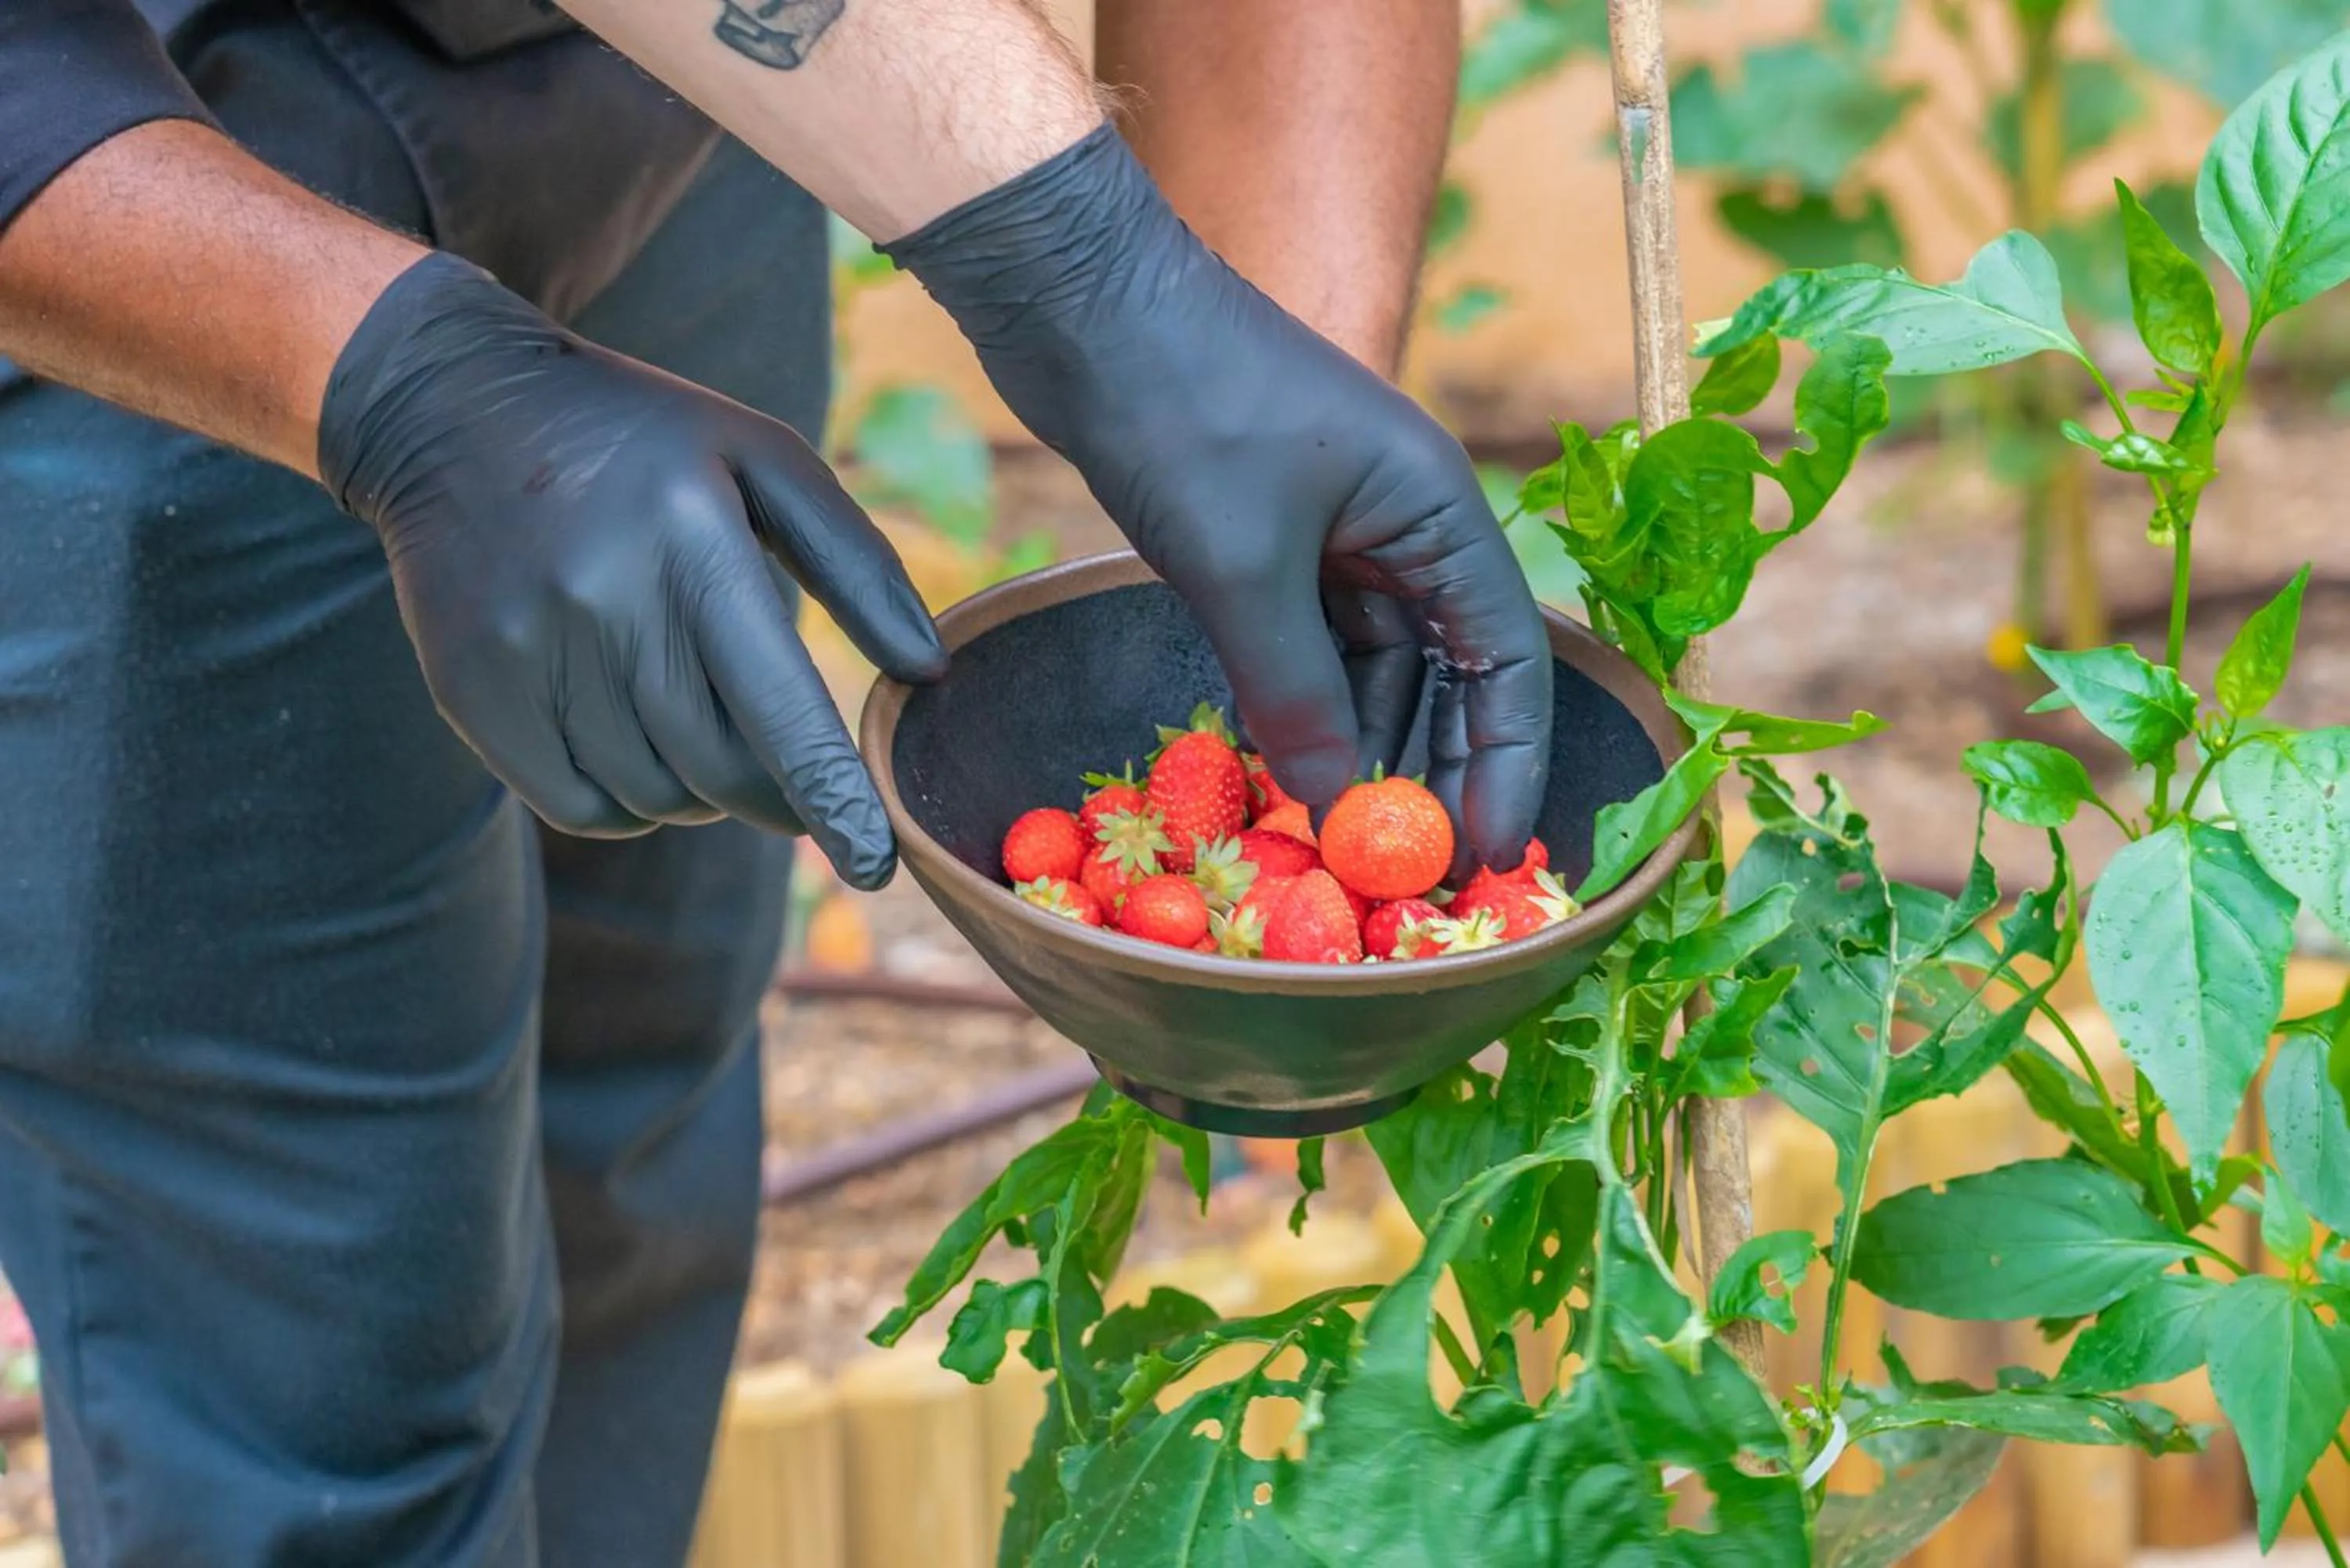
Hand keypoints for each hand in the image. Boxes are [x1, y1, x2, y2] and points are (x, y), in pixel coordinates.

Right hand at [317, 254, 943, 887]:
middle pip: (721, 771)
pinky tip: (632, 736)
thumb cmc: (644, 441)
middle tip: (783, 766)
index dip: (833, 801)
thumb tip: (928, 673)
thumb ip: (856, 564)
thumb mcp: (762, 458)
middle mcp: (604, 599)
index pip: (778, 709)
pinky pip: (580, 808)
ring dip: (697, 788)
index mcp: (693, 539)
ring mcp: (527, 649)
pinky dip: (627, 802)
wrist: (452, 408)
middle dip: (773, 791)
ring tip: (688, 708)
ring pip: (655, 797)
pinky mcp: (471, 689)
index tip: (877, 868)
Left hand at [884, 127, 1550, 871]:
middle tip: (1413, 878)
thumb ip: (1296, 692)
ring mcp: (1339, 534)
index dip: (1507, 764)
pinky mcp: (1271, 542)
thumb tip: (1338, 806)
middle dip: (1435, 773)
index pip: (1509, 659)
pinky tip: (1287, 777)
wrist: (1081, 301)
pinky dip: (1302, 712)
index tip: (1491, 856)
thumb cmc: (1183, 407)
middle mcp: (1406, 525)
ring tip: (1346, 847)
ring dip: (1362, 752)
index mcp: (1439, 510)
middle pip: (1449, 675)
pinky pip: (1310, 648)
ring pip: (1374, 670)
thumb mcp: (1243, 564)